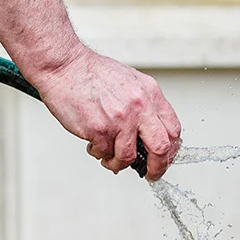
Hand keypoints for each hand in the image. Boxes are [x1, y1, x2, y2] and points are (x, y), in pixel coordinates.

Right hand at [27, 45, 181, 180]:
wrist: (66, 66)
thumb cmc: (92, 73)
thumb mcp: (130, 82)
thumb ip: (143, 105)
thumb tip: (148, 132)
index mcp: (150, 94)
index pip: (173, 129)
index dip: (171, 150)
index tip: (164, 158)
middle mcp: (139, 107)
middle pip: (161, 148)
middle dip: (157, 167)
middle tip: (150, 173)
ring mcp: (120, 120)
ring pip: (128, 157)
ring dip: (118, 163)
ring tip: (109, 157)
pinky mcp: (99, 129)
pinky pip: (104, 153)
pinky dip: (99, 154)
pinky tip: (94, 144)